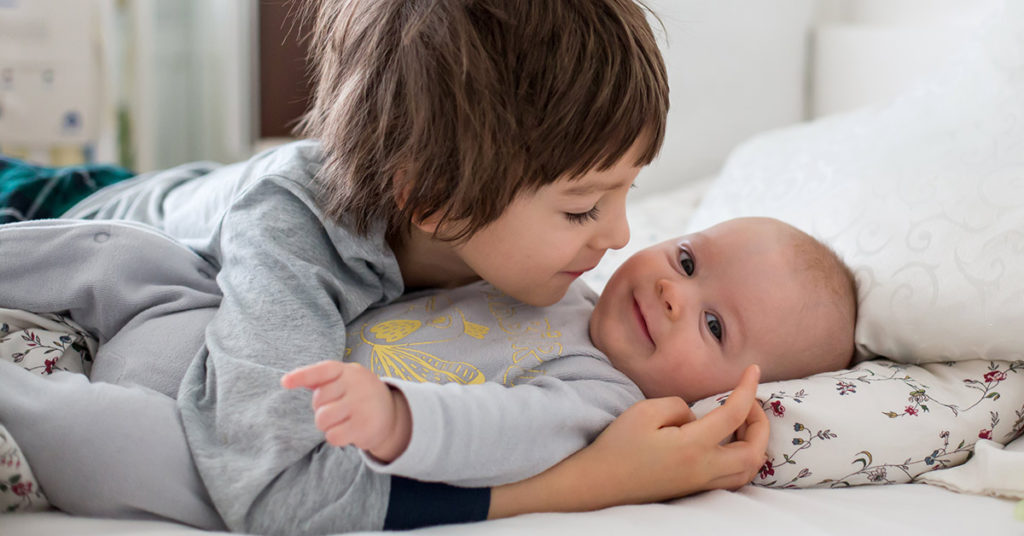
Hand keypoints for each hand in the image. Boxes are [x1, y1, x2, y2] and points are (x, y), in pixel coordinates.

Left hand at [281, 361, 411, 461]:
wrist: (391, 411)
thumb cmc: (358, 394)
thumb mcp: (345, 379)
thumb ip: (320, 379)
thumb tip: (288, 379)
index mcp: (348, 371)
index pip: (322, 371)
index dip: (302, 376)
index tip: (284, 382)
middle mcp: (356, 385)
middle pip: (318, 401)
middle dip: (321, 408)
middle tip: (338, 408)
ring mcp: (361, 406)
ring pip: (322, 420)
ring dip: (326, 425)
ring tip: (341, 420)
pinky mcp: (365, 427)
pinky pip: (333, 436)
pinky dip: (336, 436)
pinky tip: (349, 430)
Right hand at [489, 364, 767, 517]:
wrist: (598, 483)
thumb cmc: (617, 445)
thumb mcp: (644, 412)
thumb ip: (678, 405)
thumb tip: (696, 415)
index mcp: (692, 447)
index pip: (734, 415)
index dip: (747, 389)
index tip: (753, 369)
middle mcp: (703, 470)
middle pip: (753, 452)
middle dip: (760, 423)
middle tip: (749, 401)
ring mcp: (699, 484)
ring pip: (748, 471)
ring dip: (754, 443)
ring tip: (741, 421)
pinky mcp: (693, 489)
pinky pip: (733, 478)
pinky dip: (742, 458)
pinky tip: (727, 441)